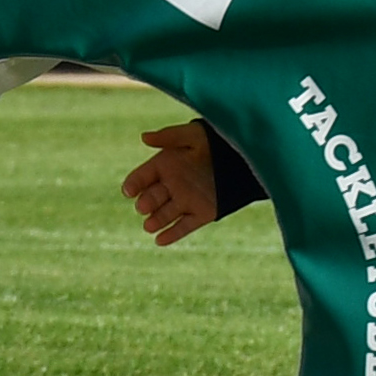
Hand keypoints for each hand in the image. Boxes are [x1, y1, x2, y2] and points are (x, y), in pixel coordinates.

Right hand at [121, 120, 221, 246]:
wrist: (246, 157)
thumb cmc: (217, 140)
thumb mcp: (193, 135)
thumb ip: (169, 136)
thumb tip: (143, 137)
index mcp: (167, 164)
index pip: (143, 176)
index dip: (134, 183)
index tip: (128, 190)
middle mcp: (173, 184)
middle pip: (152, 197)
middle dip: (146, 203)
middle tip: (143, 206)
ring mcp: (187, 200)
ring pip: (166, 214)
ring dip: (156, 221)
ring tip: (149, 226)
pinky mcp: (202, 214)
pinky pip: (183, 227)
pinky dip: (172, 234)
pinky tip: (160, 240)